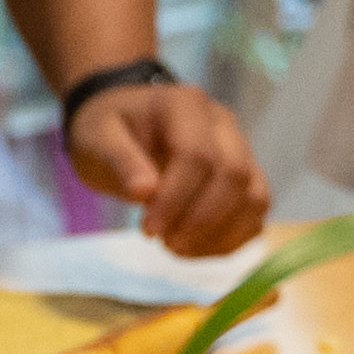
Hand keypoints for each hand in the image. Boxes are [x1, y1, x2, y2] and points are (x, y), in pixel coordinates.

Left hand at [65, 73, 271, 257]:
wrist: (126, 125)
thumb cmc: (110, 131)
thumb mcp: (98, 138)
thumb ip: (121, 161)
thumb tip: (145, 192)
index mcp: (185, 105)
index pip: (198, 155)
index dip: (177, 199)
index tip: (149, 230)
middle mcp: (222, 123)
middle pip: (235, 175)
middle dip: (202, 220)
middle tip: (165, 242)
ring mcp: (240, 150)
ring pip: (255, 197)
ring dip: (220, 233)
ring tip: (178, 248)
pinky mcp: (246, 177)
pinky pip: (254, 214)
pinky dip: (230, 239)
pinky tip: (194, 248)